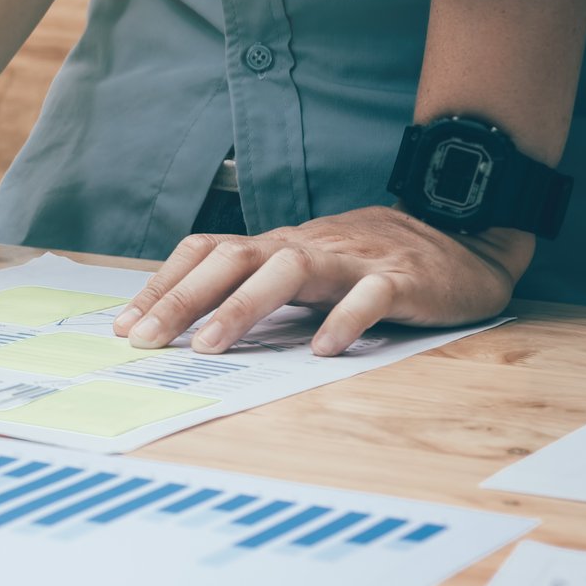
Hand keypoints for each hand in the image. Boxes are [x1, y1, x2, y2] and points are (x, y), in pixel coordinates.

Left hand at [113, 206, 530, 356]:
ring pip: (290, 270)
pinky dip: (344, 320)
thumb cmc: (367, 262)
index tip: (125, 324)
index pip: (205, 253)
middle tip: (145, 340)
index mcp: (276, 245)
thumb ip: (258, 288)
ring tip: (210, 346)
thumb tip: (191, 325)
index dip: (163, 285)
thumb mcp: (303, 269)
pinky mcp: (402, 279)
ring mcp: (352, 259)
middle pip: (232, 258)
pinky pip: (369, 296)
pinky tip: (321, 350)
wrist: (460, 235)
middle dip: (182, 298)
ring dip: (243, 306)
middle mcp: (304, 245)